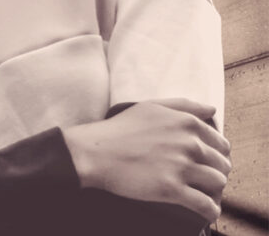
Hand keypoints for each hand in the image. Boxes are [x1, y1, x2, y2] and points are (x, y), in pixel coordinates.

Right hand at [62, 99, 231, 222]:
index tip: (207, 161)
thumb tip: (211, 110)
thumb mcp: (150, 107)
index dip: (216, 153)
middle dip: (216, 171)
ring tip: (203, 192)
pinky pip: (205, 205)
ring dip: (213, 190)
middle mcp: (189, 143)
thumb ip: (183, 105)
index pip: (221, 143)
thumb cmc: (120, 129)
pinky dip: (209, 209)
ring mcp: (181, 166)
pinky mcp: (172, 189)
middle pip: (222, 163)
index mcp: (186, 123)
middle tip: (203, 177)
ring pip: (217, 183)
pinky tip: (206, 210)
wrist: (94, 152)